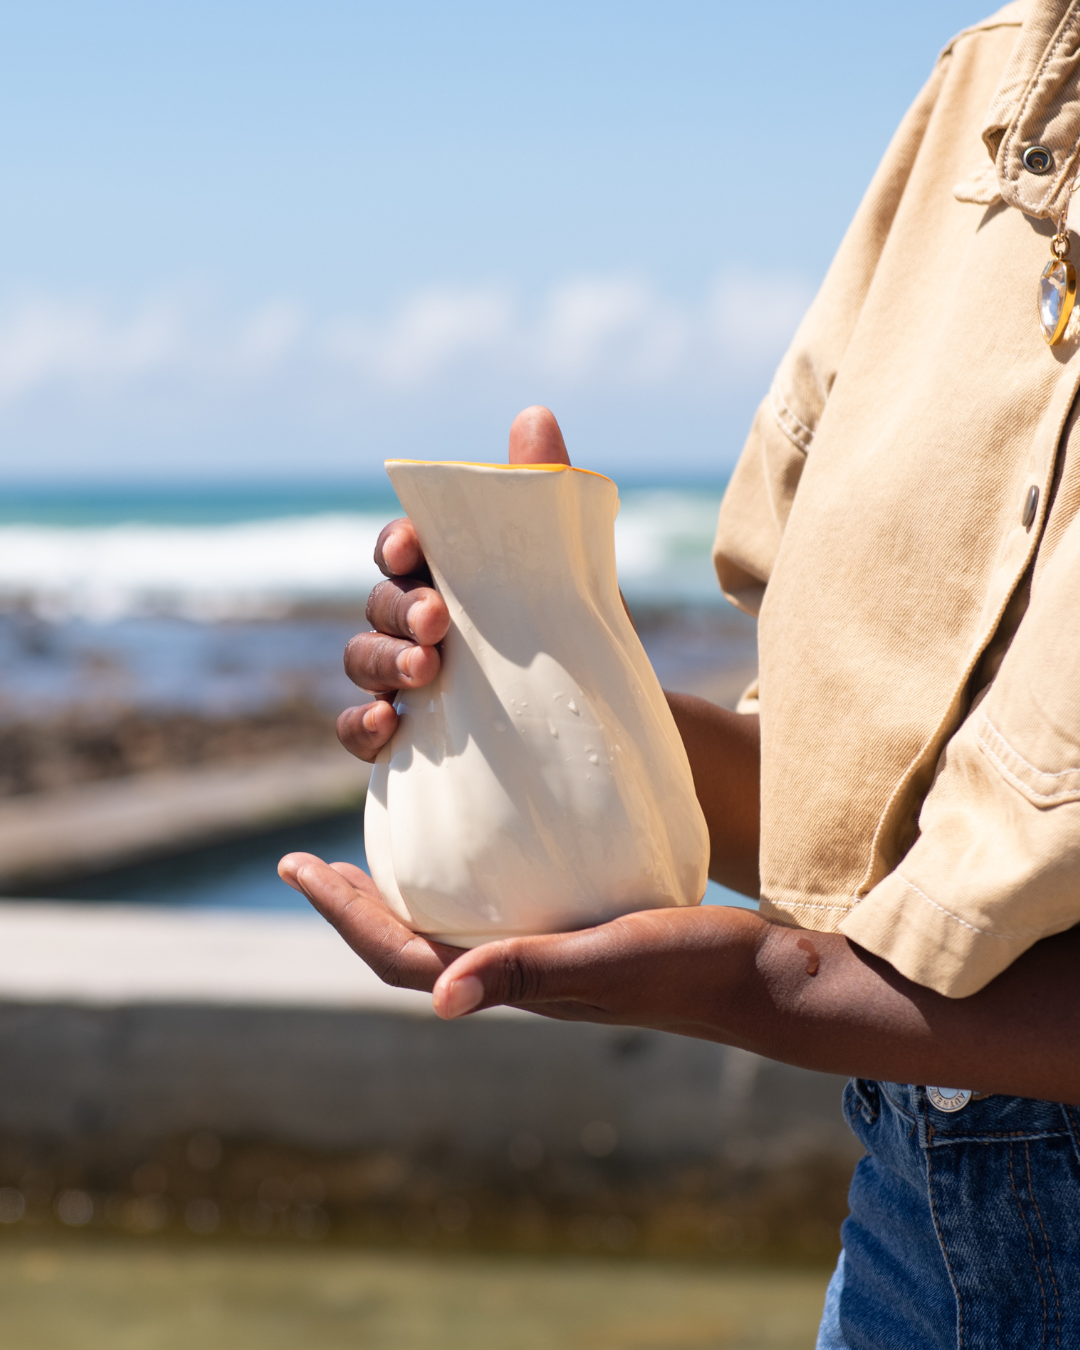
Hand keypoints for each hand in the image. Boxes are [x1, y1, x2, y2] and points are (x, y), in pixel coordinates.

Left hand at [278, 850, 1079, 1104]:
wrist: (763, 975)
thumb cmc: (693, 962)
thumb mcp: (614, 954)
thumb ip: (532, 969)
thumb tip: (441, 998)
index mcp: (512, 982)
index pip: (400, 953)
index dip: (342, 913)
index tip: (294, 864)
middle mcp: (516, 974)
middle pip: (408, 944)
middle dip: (352, 904)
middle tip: (308, 861)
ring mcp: (545, 957)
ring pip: (446, 928)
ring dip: (397, 894)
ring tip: (372, 851)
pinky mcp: (575, 935)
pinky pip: (492, 910)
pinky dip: (457, 880)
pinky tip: (469, 846)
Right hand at [337, 406, 570, 762]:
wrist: (606, 721)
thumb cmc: (577, 633)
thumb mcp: (570, 567)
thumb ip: (544, 494)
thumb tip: (533, 416)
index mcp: (446, 575)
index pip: (401, 549)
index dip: (398, 544)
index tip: (412, 548)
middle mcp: (415, 624)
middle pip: (379, 603)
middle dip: (401, 608)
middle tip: (439, 623)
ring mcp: (402, 680)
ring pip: (360, 659)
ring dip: (381, 660)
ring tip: (424, 672)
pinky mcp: (404, 737)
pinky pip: (356, 731)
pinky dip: (358, 726)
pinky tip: (386, 724)